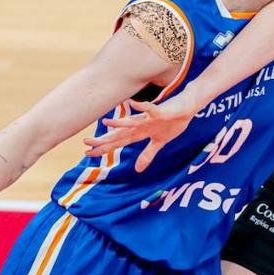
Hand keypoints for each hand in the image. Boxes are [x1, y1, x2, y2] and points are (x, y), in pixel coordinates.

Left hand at [83, 94, 198, 171]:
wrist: (186, 106)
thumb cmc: (172, 122)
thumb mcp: (159, 143)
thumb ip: (147, 155)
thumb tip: (138, 170)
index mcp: (138, 132)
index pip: (118, 141)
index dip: (103, 147)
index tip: (88, 153)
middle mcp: (139, 124)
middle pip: (120, 133)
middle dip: (104, 139)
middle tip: (86, 142)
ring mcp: (149, 118)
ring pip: (132, 121)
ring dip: (120, 123)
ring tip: (105, 124)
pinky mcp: (160, 111)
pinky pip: (150, 109)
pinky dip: (141, 106)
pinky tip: (131, 104)